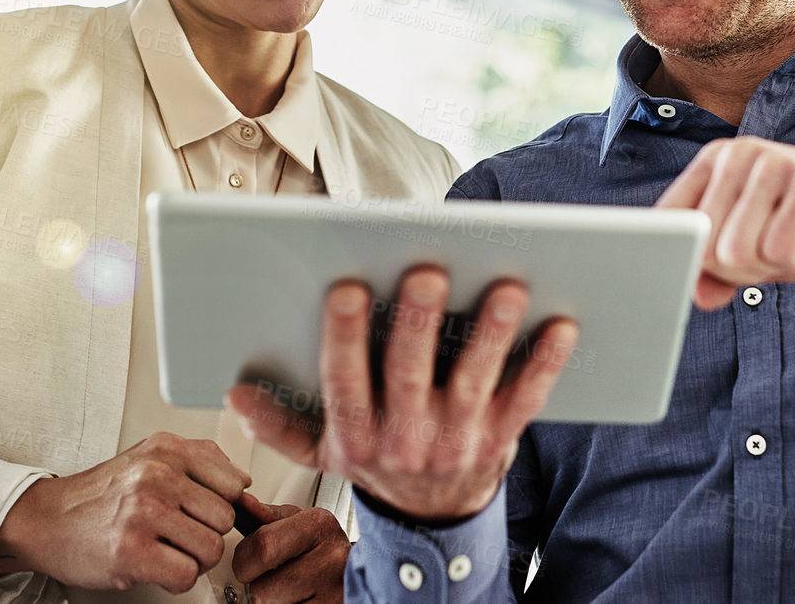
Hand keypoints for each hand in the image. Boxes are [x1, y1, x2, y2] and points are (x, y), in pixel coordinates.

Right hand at [0, 432, 248, 592]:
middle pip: (225, 519)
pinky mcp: (131, 552)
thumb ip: (201, 459)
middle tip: (179, 536)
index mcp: (167, 450)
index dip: (221, 505)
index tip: (201, 513)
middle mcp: (157, 476)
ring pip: (211, 549)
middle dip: (207, 534)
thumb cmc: (100, 494)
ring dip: (193, 559)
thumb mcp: (149, 456)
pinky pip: (186, 575)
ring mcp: (144, 514)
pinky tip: (156, 566)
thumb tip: (243, 479)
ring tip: (167, 550)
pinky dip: (176, 579)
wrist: (46, 519)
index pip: (234, 483)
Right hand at [228, 268, 577, 522]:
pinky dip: (543, 363)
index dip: (345, 337)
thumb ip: (278, 424)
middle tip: (426, 273)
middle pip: (409, 376)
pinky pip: (526, 398)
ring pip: (474, 382)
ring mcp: (456, 442)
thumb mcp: (321, 450)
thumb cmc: (375, 461)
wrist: (432, 521)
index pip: (344, 383)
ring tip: (503, 287)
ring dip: (490, 334)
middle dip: (418, 324)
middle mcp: (404, 441)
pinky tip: (559, 325)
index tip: (348, 289)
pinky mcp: (500, 439)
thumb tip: (235, 395)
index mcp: (354, 436)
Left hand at [230, 492, 348, 602]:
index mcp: (320, 525)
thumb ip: (269, 516)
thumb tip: (243, 504)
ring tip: (290, 588)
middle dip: (256, 585)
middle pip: (262, 587)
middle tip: (268, 578)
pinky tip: (300, 599)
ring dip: (272, 601)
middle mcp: (331, 559)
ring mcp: (334, 593)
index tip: (248, 560)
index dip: (245, 559)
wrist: (360, 574)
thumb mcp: (300, 523)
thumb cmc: (324, 549)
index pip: (263, 546)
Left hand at [656, 136, 794, 307]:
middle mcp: (743, 153)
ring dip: (777, 266)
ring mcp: (778, 164)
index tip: (726, 263)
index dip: (694, 260)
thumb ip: (717, 269)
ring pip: (737, 255)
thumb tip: (693, 294)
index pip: (670, 224)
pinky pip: (780, 256)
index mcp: (719, 159)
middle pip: (704, 249)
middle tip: (788, 245)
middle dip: (746, 268)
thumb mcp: (760, 254)